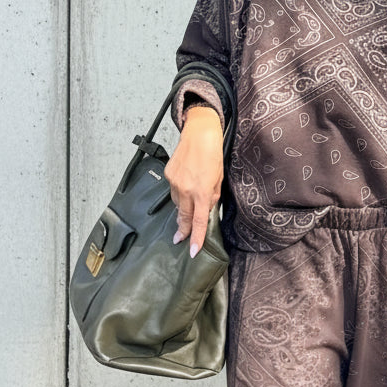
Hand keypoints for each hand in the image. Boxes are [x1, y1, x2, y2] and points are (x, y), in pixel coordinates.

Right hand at [164, 106, 223, 257]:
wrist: (199, 134)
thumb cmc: (213, 156)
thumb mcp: (218, 180)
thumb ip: (211, 198)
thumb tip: (205, 210)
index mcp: (202, 192)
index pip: (199, 222)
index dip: (196, 238)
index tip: (192, 252)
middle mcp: (186, 189)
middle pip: (184, 217)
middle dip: (183, 230)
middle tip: (179, 239)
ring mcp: (174, 182)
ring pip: (178, 203)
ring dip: (183, 208)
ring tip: (188, 204)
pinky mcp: (168, 175)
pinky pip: (173, 191)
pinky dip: (179, 193)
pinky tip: (185, 186)